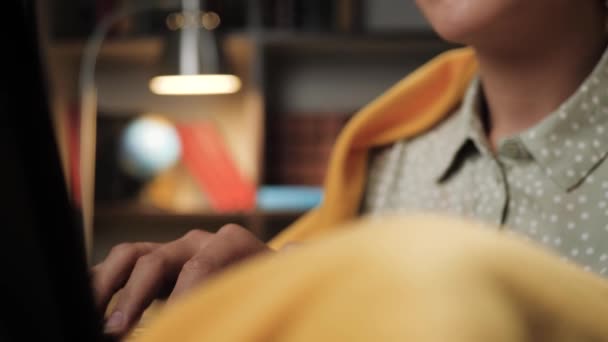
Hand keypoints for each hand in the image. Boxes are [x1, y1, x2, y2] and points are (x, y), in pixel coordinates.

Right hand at [92, 224, 270, 336]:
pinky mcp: (153, 266)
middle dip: (134, 296)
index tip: (173, 325)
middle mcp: (196, 243)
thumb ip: (287, 266)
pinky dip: (101, 282)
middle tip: (117, 331)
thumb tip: (295, 251)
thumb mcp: (279, 280)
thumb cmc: (269, 287)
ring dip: (107, 286)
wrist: (258, 282)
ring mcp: (171, 253)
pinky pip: (120, 267)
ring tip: (91, 319)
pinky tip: (87, 307)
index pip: (201, 265)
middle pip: (156, 259)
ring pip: (130, 257)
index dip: (184, 297)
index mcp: (229, 244)